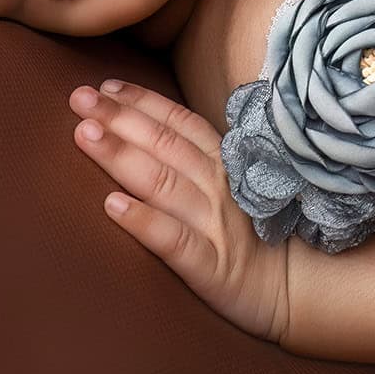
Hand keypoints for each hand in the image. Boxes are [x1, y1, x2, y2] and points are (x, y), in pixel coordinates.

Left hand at [69, 78, 291, 345]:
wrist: (295, 288)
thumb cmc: (256, 236)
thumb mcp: (236, 187)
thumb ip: (200, 159)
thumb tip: (151, 131)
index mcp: (225, 164)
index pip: (180, 123)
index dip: (143, 101)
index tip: (106, 85)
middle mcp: (218, 187)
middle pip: (164, 145)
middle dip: (120, 118)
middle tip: (79, 97)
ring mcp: (214, 224)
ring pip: (162, 182)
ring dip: (122, 156)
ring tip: (85, 135)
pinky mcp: (210, 265)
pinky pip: (173, 239)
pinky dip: (143, 220)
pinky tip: (112, 206)